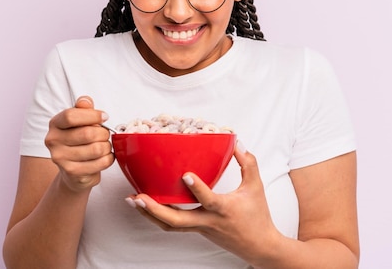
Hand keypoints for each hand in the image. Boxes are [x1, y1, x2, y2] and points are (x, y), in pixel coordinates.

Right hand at [45, 96, 114, 192]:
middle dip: (103, 133)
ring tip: (104, 146)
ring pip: (96, 149)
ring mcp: (60, 158)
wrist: (73, 171)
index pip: (71, 116)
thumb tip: (85, 101)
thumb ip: (83, 109)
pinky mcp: (72, 172)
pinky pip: (99, 163)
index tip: (104, 117)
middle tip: (105, 135)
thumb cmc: (78, 141)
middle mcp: (53, 141)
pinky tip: (105, 157)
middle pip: (87, 133)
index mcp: (55, 124)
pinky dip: (108, 159)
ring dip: (107, 147)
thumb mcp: (80, 121)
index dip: (92, 115)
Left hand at [125, 141, 280, 262]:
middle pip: (176, 221)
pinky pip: (173, 225)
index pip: (208, 200)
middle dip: (155, 209)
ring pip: (170, 226)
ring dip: (149, 214)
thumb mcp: (255, 187)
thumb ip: (248, 164)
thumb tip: (238, 144)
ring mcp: (199, 228)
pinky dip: (157, 216)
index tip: (185, 175)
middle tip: (138, 197)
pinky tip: (145, 205)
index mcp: (223, 210)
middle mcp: (208, 221)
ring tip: (132, 200)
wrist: (259, 247)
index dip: (196, 188)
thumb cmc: (257, 217)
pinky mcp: (195, 231)